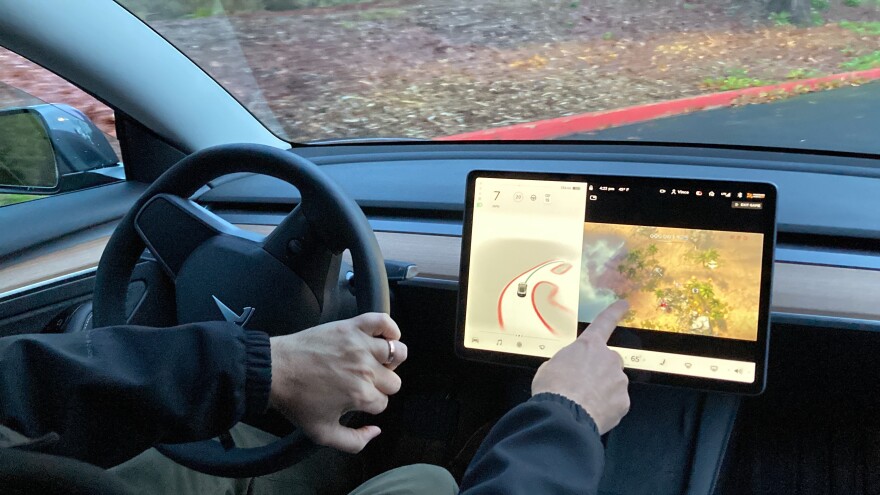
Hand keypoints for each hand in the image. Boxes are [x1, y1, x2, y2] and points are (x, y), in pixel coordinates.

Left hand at [268, 313, 407, 452]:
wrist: (275, 370)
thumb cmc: (297, 401)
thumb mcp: (323, 433)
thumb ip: (354, 442)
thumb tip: (376, 430)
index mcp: (361, 396)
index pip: (383, 402)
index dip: (371, 404)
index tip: (357, 399)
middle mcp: (365, 370)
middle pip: (394, 381)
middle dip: (381, 385)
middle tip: (363, 382)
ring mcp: (360, 345)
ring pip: (399, 352)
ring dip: (392, 360)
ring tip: (376, 362)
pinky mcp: (352, 327)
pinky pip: (383, 322)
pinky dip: (390, 329)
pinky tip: (385, 338)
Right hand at [531, 300, 630, 433]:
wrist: (564, 415)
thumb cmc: (553, 388)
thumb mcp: (550, 367)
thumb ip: (566, 363)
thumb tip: (569, 371)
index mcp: (589, 345)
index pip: (604, 323)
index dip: (614, 312)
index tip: (624, 304)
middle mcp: (609, 359)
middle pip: (608, 361)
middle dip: (599, 371)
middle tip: (581, 385)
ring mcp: (618, 380)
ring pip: (613, 383)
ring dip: (602, 390)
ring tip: (583, 402)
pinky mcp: (623, 402)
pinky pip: (615, 402)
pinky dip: (606, 407)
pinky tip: (591, 413)